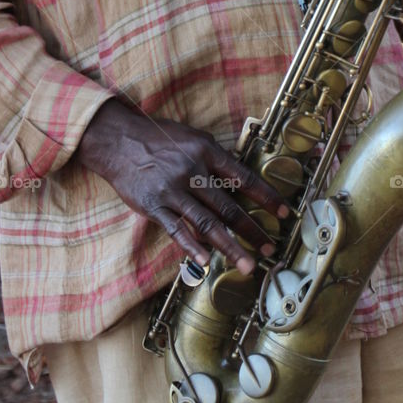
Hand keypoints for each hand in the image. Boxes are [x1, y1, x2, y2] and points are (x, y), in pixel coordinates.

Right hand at [76, 99, 288, 272]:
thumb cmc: (159, 138)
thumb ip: (215, 157)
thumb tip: (239, 176)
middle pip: (228, 206)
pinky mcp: (153, 206)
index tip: (284, 213)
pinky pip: (175, 230)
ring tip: (247, 265)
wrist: (118, 141)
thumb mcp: (192, 137)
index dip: (266, 196)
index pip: (244, 177)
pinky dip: (191, 247)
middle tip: (271, 249)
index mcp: (206, 152)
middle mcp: (191, 171)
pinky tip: (206, 262)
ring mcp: (172, 191)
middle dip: (252, 230)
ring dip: (230, 246)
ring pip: (206, 223)